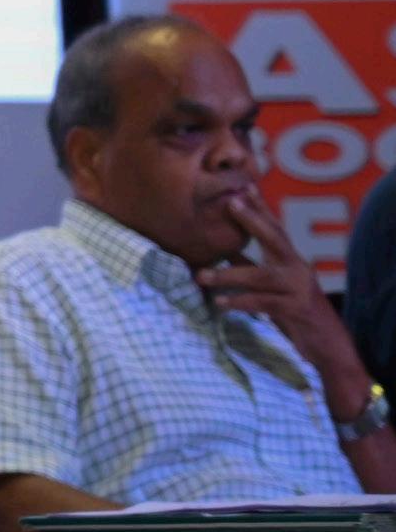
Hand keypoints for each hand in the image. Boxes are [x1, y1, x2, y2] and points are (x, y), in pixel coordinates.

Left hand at [197, 191, 367, 399]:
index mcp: (292, 260)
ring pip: (260, 276)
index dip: (260, 207)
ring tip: (201, 276)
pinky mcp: (295, 310)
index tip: (243, 186)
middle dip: (253, 220)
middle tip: (231, 203)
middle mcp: (298, 269)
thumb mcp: (274, 285)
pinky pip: (262, 303)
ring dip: (228, 275)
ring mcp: (298, 289)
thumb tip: (221, 248)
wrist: (330, 346)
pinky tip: (219, 303)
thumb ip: (252, 266)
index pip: (276, 229)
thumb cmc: (295, 311)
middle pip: (276, 239)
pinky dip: (239, 302)